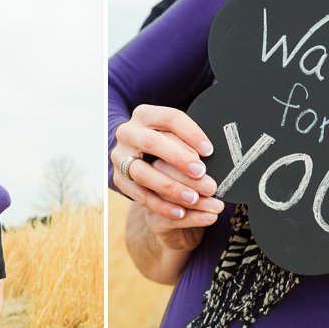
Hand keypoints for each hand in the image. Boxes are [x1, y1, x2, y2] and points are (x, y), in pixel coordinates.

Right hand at [111, 104, 223, 218]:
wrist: (135, 155)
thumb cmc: (164, 142)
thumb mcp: (174, 133)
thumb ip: (187, 139)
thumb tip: (210, 153)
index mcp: (144, 114)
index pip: (169, 118)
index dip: (191, 133)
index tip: (209, 150)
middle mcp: (127, 133)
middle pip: (152, 143)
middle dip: (178, 159)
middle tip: (200, 172)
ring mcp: (119, 156)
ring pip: (143, 172)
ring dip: (169, 186)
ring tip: (193, 198)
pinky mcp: (118, 179)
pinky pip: (138, 195)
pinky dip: (160, 205)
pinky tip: (180, 212)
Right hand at [142, 159, 220, 251]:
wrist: (184, 231)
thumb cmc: (194, 196)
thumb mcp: (199, 176)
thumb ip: (201, 166)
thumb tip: (217, 159)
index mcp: (157, 157)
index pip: (165, 150)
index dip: (184, 154)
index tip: (205, 156)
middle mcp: (146, 174)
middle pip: (162, 171)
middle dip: (190, 180)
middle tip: (212, 188)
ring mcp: (147, 198)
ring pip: (166, 196)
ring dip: (196, 202)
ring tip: (217, 206)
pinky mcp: (153, 220)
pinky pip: (169, 218)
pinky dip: (193, 218)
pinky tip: (210, 217)